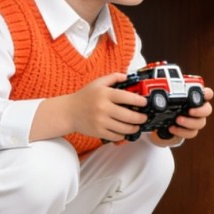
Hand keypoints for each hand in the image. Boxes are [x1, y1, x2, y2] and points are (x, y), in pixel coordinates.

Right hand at [33, 73, 147, 141]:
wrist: (68, 112)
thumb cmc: (85, 96)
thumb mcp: (98, 82)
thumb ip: (114, 77)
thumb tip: (128, 77)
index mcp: (104, 94)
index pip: (126, 97)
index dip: (139, 101)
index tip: (145, 103)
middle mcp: (103, 108)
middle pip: (128, 116)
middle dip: (140, 118)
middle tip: (144, 117)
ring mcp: (100, 122)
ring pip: (124, 128)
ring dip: (134, 128)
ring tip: (137, 125)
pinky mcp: (98, 132)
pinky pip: (116, 136)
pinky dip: (123, 135)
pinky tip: (125, 131)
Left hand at [158, 86, 213, 142]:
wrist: (161, 125)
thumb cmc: (165, 108)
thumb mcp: (163, 99)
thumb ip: (162, 93)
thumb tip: (148, 90)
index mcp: (194, 98)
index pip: (207, 94)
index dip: (207, 94)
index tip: (203, 94)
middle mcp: (198, 109)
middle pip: (208, 110)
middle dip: (200, 111)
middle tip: (190, 111)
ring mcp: (195, 121)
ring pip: (200, 123)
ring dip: (189, 122)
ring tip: (177, 120)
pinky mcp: (190, 131)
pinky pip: (191, 133)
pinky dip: (182, 131)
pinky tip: (172, 128)